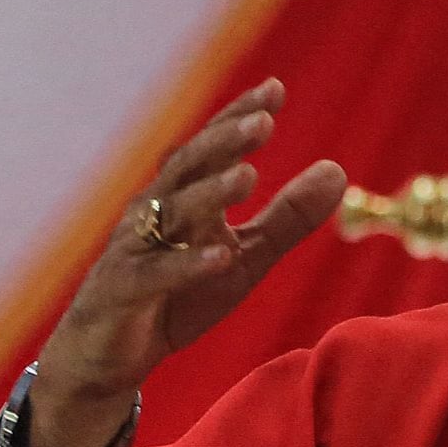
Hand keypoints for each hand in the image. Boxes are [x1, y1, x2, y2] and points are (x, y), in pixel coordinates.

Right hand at [26, 79, 344, 446]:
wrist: (109, 358)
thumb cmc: (177, 298)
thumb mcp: (244, 257)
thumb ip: (288, 217)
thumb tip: (338, 170)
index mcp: (183, 198)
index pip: (211, 148)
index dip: (237, 116)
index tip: (274, 89)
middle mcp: (154, 213)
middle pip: (189, 167)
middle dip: (224, 141)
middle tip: (264, 121)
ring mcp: (134, 250)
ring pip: (170, 213)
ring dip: (209, 192)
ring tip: (249, 175)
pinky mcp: (122, 292)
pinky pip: (155, 275)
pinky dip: (186, 264)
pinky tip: (219, 254)